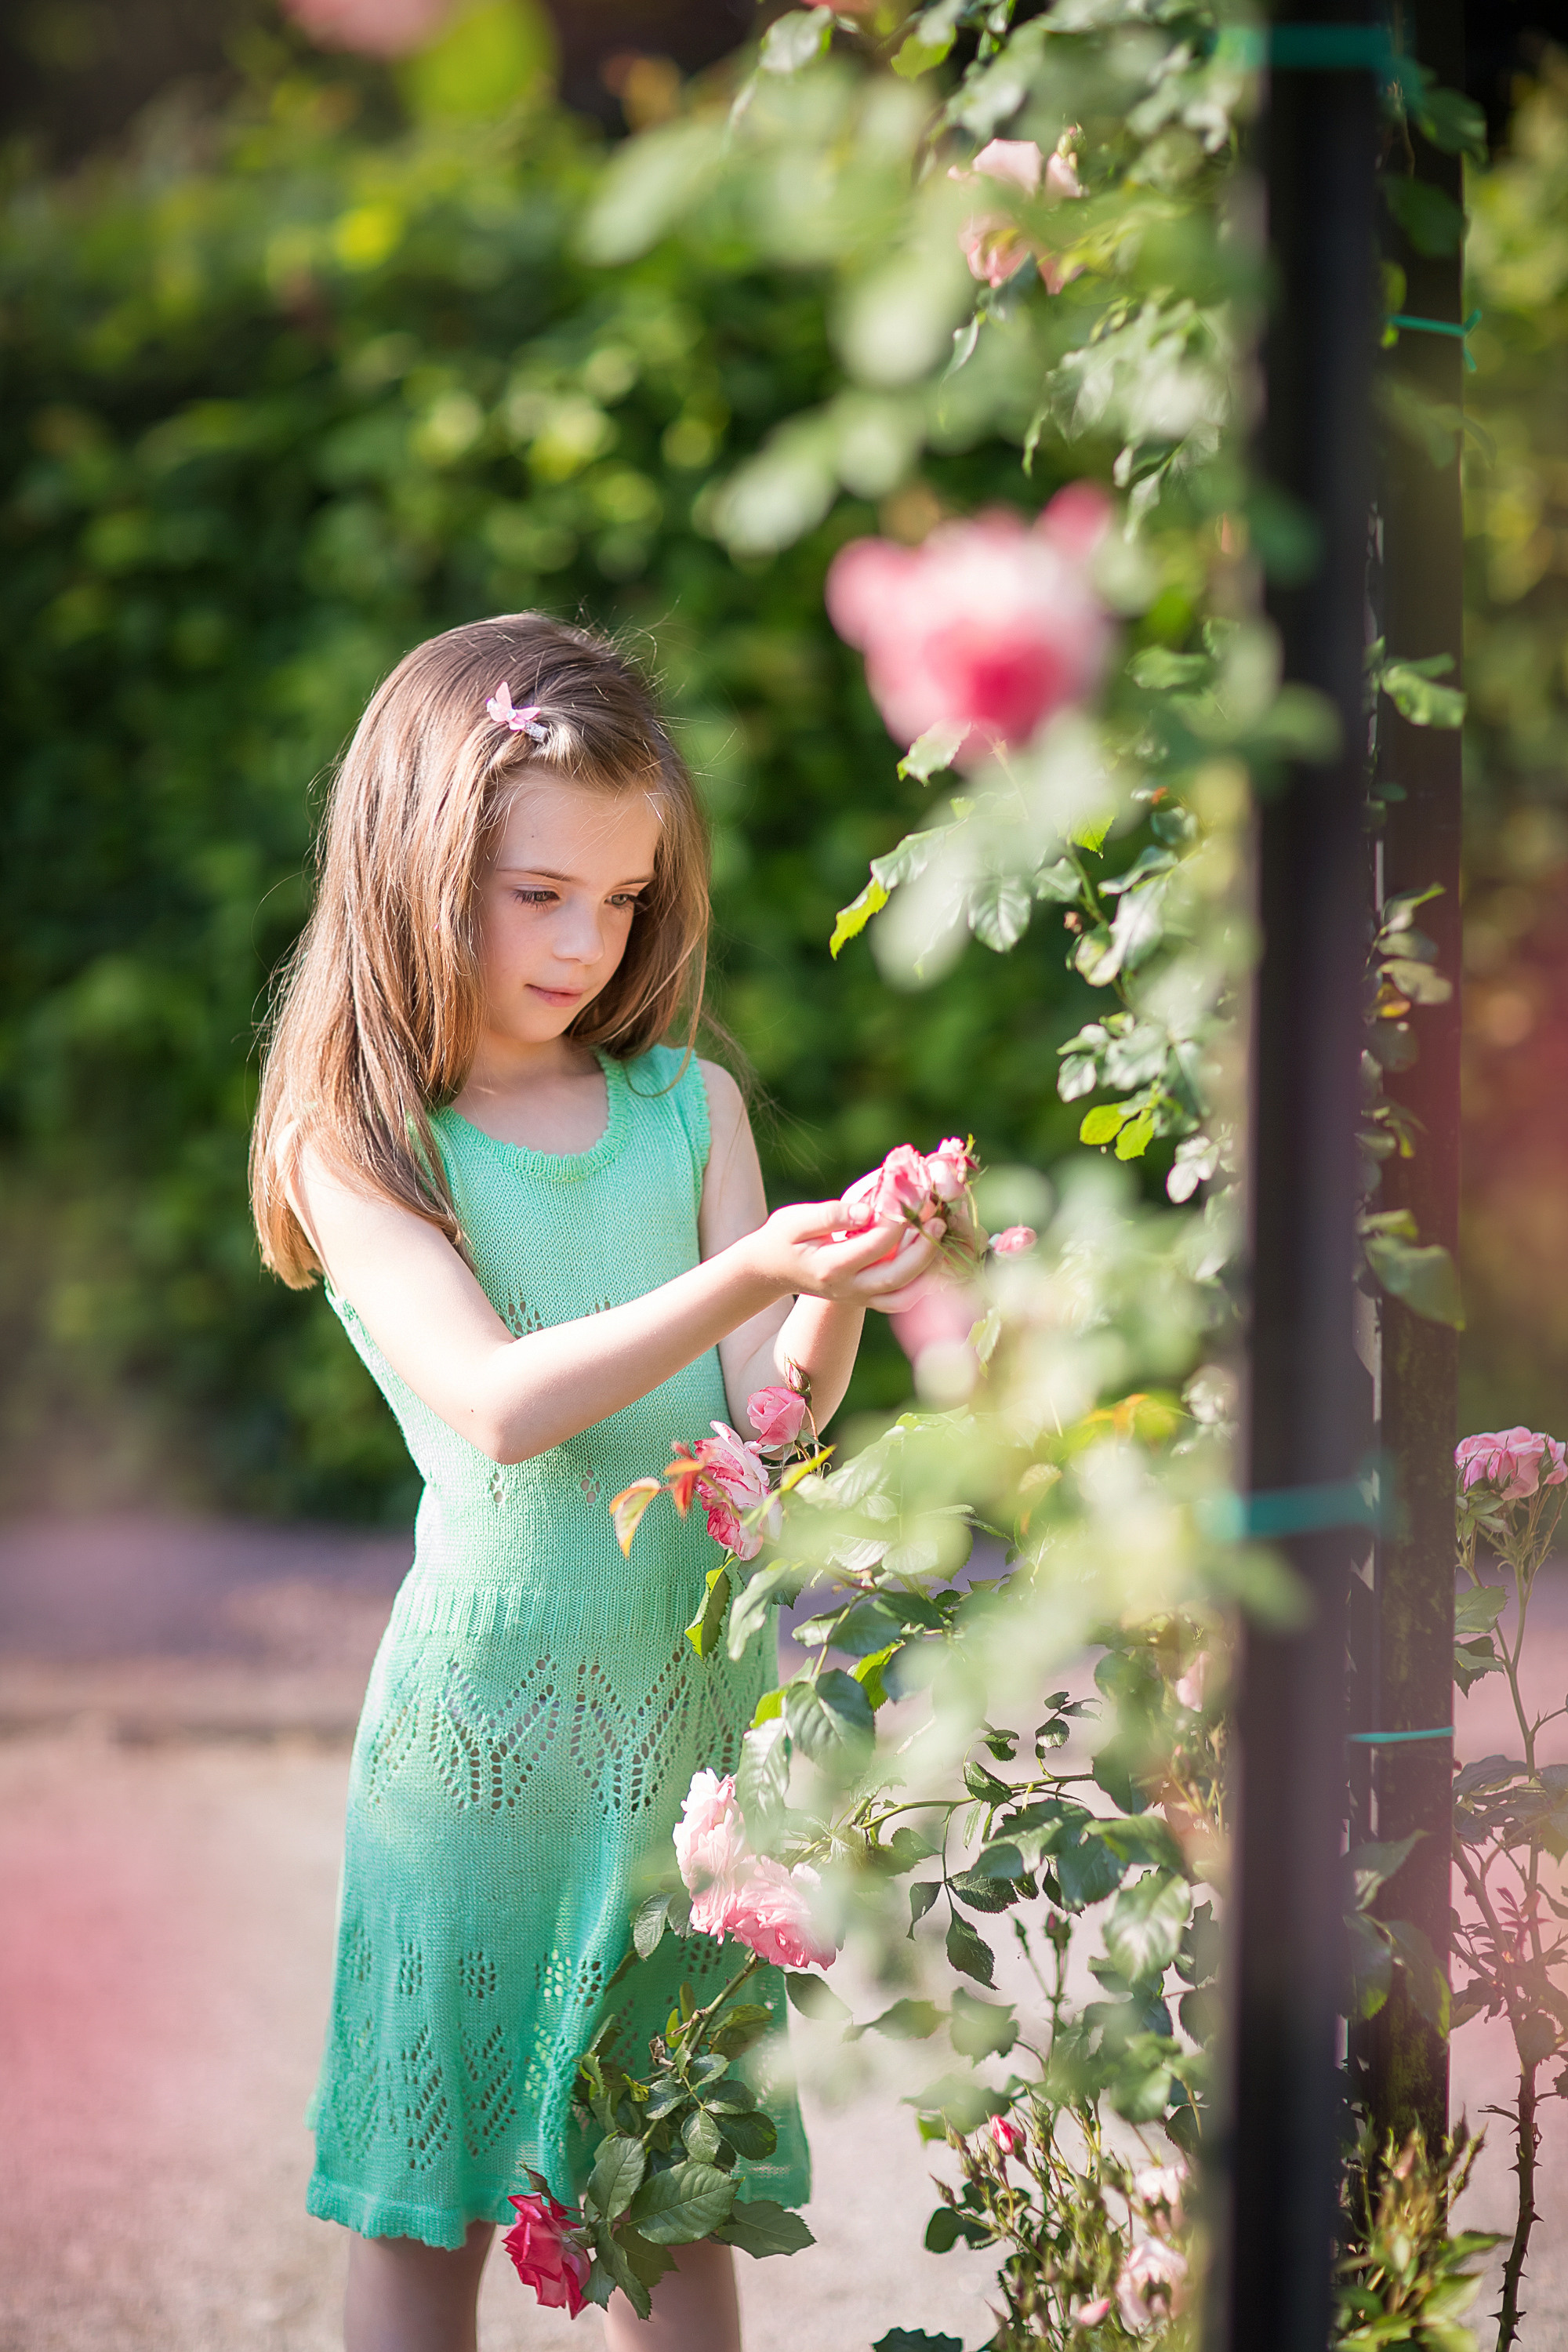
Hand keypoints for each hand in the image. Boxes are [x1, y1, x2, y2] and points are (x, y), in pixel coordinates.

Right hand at [742, 1199, 943, 1306]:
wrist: (771, 1269)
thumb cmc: (783, 1237)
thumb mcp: (796, 1220)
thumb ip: (831, 1215)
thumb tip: (868, 1210)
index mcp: (830, 1267)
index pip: (874, 1245)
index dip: (897, 1221)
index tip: (912, 1196)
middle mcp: (847, 1288)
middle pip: (895, 1277)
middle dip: (922, 1249)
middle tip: (939, 1220)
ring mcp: (857, 1298)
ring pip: (902, 1295)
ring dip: (926, 1270)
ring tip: (939, 1238)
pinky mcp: (864, 1299)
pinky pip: (899, 1300)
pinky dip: (919, 1285)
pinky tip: (930, 1259)